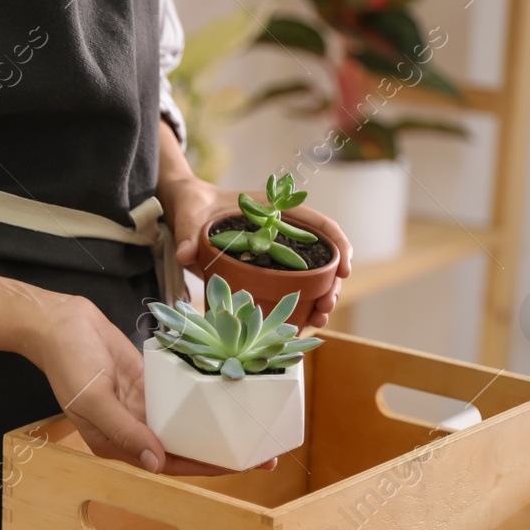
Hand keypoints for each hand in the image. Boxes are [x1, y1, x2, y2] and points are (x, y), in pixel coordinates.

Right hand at [18, 293, 272, 476]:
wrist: (57, 322)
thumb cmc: (68, 363)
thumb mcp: (93, 400)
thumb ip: (125, 431)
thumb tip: (156, 462)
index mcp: (118, 444)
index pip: (170, 464)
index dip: (206, 467)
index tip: (241, 467)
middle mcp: (135, 429)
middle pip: (185, 448)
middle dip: (223, 452)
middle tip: (265, 455)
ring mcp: (143, 405)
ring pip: (188, 423)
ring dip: (219, 426)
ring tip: (256, 426)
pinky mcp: (149, 382)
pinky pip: (182, 395)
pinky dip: (204, 397)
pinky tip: (232, 395)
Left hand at [160, 175, 352, 329]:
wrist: (184, 209)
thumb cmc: (193, 205)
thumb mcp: (190, 216)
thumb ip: (188, 234)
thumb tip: (186, 255)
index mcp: (274, 210)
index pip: (317, 224)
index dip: (338, 244)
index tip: (345, 270)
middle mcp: (281, 231)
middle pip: (320, 255)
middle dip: (330, 283)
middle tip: (326, 307)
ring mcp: (274, 252)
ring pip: (308, 275)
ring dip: (319, 298)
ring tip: (317, 321)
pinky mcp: (262, 269)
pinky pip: (287, 286)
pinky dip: (297, 304)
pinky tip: (299, 324)